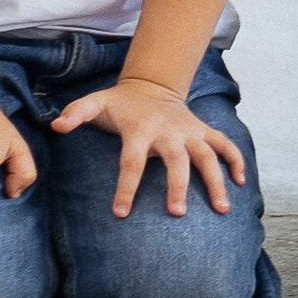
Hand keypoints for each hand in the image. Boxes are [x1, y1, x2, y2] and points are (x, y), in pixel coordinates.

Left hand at [51, 74, 246, 219]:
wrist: (153, 85)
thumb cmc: (122, 103)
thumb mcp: (97, 102)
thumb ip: (76, 113)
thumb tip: (55, 126)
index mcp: (141, 130)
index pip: (131, 162)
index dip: (125, 187)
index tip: (120, 213)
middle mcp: (169, 131)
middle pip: (177, 161)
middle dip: (178, 186)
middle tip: (177, 213)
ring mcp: (190, 132)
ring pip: (208, 156)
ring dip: (216, 181)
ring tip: (222, 209)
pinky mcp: (204, 132)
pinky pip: (225, 146)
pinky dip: (236, 161)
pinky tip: (241, 182)